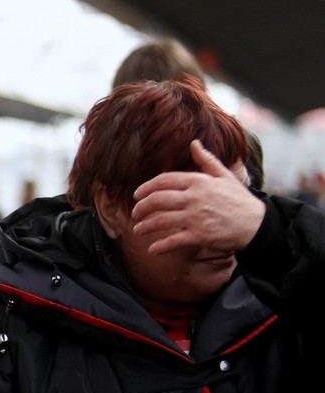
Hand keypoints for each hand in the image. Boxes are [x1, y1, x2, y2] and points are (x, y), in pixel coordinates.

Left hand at [131, 139, 263, 255]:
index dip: (145, 188)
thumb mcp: (225, 176)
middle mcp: (195, 198)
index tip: (137, 195)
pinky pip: (173, 241)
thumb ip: (207, 160)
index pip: (163, 181)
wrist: (257, 224)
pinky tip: (152, 249)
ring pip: (160, 220)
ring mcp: (196, 217)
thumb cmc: (239, 200)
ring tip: (138, 230)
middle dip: (141, 208)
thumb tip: (194, 143)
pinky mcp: (200, 235)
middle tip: (135, 213)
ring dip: (145, 226)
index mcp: (199, 182)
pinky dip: (160, 246)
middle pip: (157, 200)